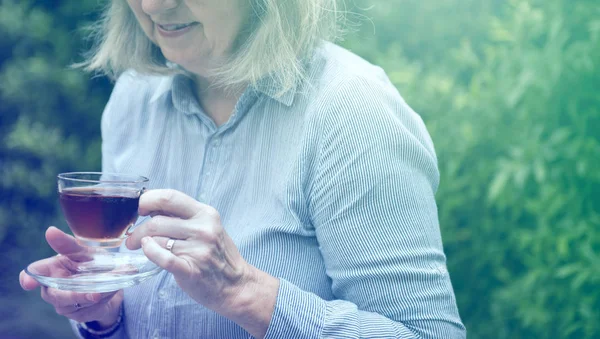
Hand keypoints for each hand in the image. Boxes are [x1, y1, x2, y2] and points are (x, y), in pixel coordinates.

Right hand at [19, 227, 122, 327]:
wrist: (111, 281)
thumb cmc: (90, 263)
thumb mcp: (83, 252)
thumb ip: (68, 244)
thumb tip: (50, 231)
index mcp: (51, 270)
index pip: (34, 274)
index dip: (28, 278)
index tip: (28, 281)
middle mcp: (53, 289)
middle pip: (56, 295)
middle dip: (75, 295)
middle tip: (93, 293)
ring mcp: (65, 304)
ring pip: (75, 304)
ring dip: (93, 296)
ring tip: (106, 289)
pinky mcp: (78, 314)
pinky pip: (89, 309)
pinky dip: (101, 300)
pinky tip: (107, 292)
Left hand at [126, 189, 278, 337]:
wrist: (236, 285)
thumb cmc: (218, 256)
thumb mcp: (208, 227)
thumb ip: (184, 216)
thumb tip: (152, 208)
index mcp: (206, 214)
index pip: (170, 197)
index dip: (149, 200)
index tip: (141, 208)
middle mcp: (204, 229)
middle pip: (158, 220)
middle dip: (138, 228)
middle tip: (132, 236)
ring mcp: (199, 250)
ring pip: (157, 238)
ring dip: (140, 241)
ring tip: (135, 246)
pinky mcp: (191, 270)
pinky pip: (163, 257)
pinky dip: (150, 252)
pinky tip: (147, 250)